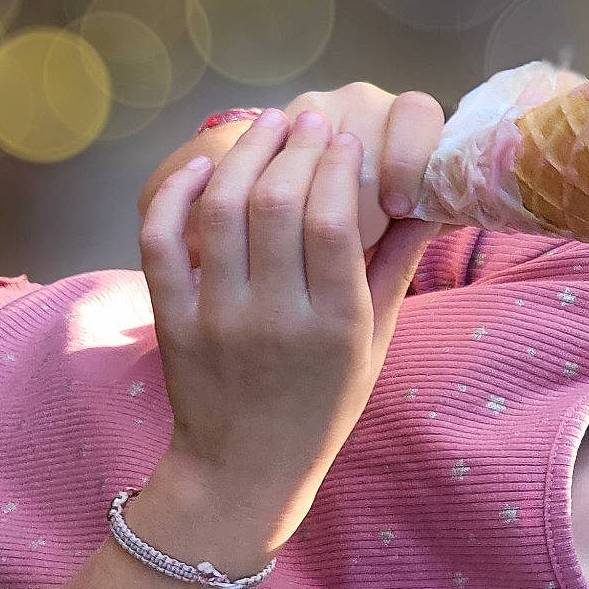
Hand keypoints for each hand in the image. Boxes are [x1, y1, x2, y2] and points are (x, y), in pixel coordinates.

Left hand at [140, 109, 443, 553]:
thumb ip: (396, 268)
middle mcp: (275, 318)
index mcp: (335, 325)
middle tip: (307, 118)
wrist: (244, 471)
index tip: (344, 138)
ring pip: (221, 211)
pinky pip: (161, 243)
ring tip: (266, 124)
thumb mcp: (375, 343)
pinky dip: (176, 195)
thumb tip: (426, 200)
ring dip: (243, 155)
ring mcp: (217, 318)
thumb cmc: (323, 405)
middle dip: (294, 147)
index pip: (332, 222)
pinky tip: (204, 166)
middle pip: (277, 205)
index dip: (335, 167)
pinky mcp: (172, 321)